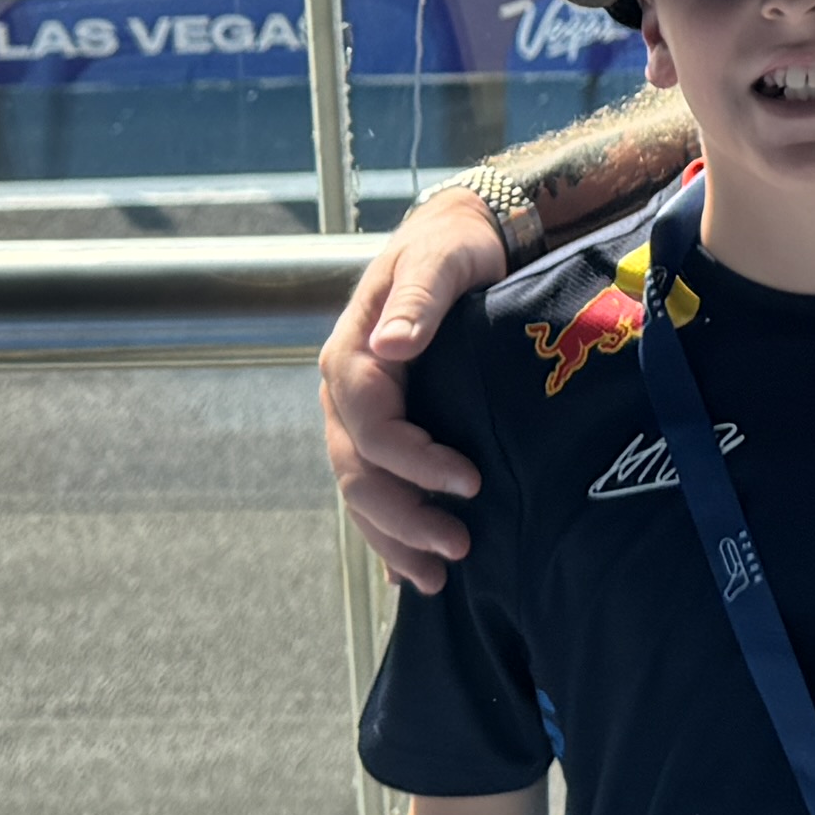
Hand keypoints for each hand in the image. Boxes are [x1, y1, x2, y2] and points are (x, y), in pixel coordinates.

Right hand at [323, 187, 515, 589]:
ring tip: (436, 576)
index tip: (468, 482)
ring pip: (360, 489)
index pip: (370, 425)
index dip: (414, 461)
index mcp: (353, 354)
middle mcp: (346, 391)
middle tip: (457, 548)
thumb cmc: (454, 246)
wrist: (462, 238)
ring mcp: (359, 414)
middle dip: (403, 517)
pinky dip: (387, 531)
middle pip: (358, 470)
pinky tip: (406, 571)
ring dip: (393, 537)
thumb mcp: (441, 259)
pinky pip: (373, 487)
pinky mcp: (383, 427)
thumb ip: (418, 300)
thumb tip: (393, 344)